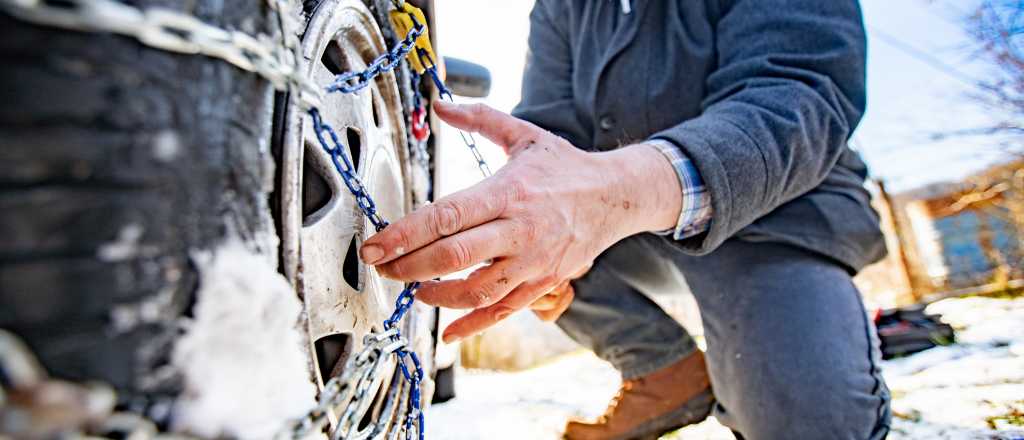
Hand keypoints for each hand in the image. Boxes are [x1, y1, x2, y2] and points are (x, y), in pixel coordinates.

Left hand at [359, 102, 681, 342]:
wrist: (616, 197)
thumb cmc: (565, 166)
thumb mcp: (525, 135)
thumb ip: (479, 118)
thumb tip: (439, 102)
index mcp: (508, 193)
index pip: (447, 216)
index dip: (406, 234)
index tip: (375, 245)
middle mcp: (519, 230)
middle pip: (454, 256)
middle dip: (409, 266)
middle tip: (380, 267)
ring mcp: (532, 262)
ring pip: (477, 290)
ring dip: (437, 295)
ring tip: (412, 289)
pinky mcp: (542, 283)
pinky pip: (503, 310)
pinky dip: (473, 325)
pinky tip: (448, 331)